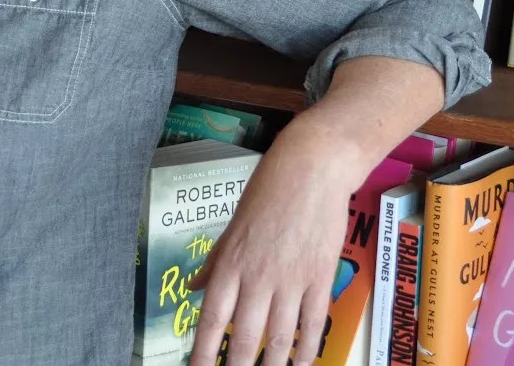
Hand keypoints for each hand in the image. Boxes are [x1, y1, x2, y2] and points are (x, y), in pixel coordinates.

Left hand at [187, 117, 362, 365]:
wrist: (313, 167)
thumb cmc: (268, 189)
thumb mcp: (233, 224)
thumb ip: (216, 261)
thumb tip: (194, 288)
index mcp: (231, 263)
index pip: (211, 320)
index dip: (202, 354)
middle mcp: (258, 277)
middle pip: (244, 339)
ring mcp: (291, 280)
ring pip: (279, 339)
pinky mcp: (320, 277)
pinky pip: (312, 323)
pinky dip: (307, 349)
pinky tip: (302, 363)